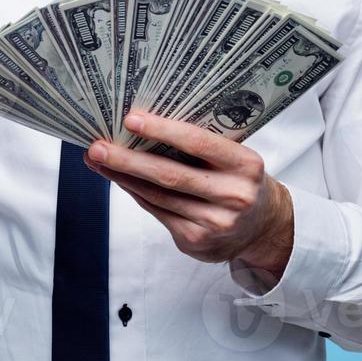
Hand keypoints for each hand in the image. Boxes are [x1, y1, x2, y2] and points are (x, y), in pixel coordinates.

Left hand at [84, 109, 293, 291]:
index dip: (162, 130)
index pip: (198, 143)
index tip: (130, 119)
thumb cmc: (240, 180)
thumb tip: (144, 126)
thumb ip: (201, 146)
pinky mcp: (196, 241)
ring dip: (123, 177)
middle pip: (170, 175)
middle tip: (97, 146)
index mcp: (245, 165)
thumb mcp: (235, 158)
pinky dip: (136, 194)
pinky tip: (120, 180)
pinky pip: (158, 212)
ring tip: (98, 160)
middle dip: (127, 159)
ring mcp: (215, 223)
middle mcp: (233, 196)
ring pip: (158, 196)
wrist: (264, 227)